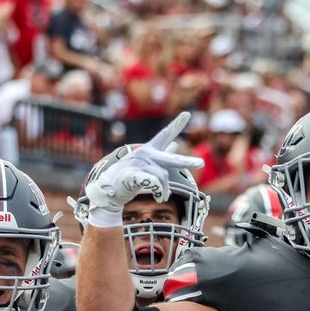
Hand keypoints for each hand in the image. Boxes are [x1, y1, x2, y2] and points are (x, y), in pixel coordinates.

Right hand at [75, 113, 203, 228]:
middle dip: (187, 162)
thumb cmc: (130, 176)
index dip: (176, 124)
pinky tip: (158, 196)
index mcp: (149, 150)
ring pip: (163, 177)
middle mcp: (145, 154)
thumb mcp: (148, 164)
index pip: (164, 135)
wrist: (109, 188)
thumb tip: (176, 144)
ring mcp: (139, 164)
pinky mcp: (134, 174)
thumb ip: (163, 154)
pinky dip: (159, 191)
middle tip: (201, 164)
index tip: (187, 114)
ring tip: (161, 197)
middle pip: (170, 160)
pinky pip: (155, 183)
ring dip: (165, 190)